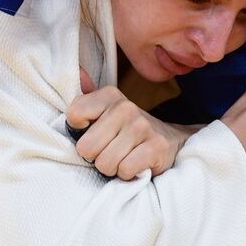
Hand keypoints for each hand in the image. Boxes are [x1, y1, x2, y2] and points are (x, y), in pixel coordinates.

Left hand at [67, 70, 197, 179]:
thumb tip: (78, 72)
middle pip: (86, 147)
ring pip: (105, 163)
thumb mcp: (106, 111)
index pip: (74, 114)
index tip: (91, 133)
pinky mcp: (156, 147)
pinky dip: (127, 174)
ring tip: (122, 158)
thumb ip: (86, 100)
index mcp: (109, 95)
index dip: (78, 132)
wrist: (170, 140)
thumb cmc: (127, 130)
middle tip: (108, 151)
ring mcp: (143, 126)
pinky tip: (135, 165)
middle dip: (95, 157)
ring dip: (112, 168)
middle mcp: (126, 108)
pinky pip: (125, 170)